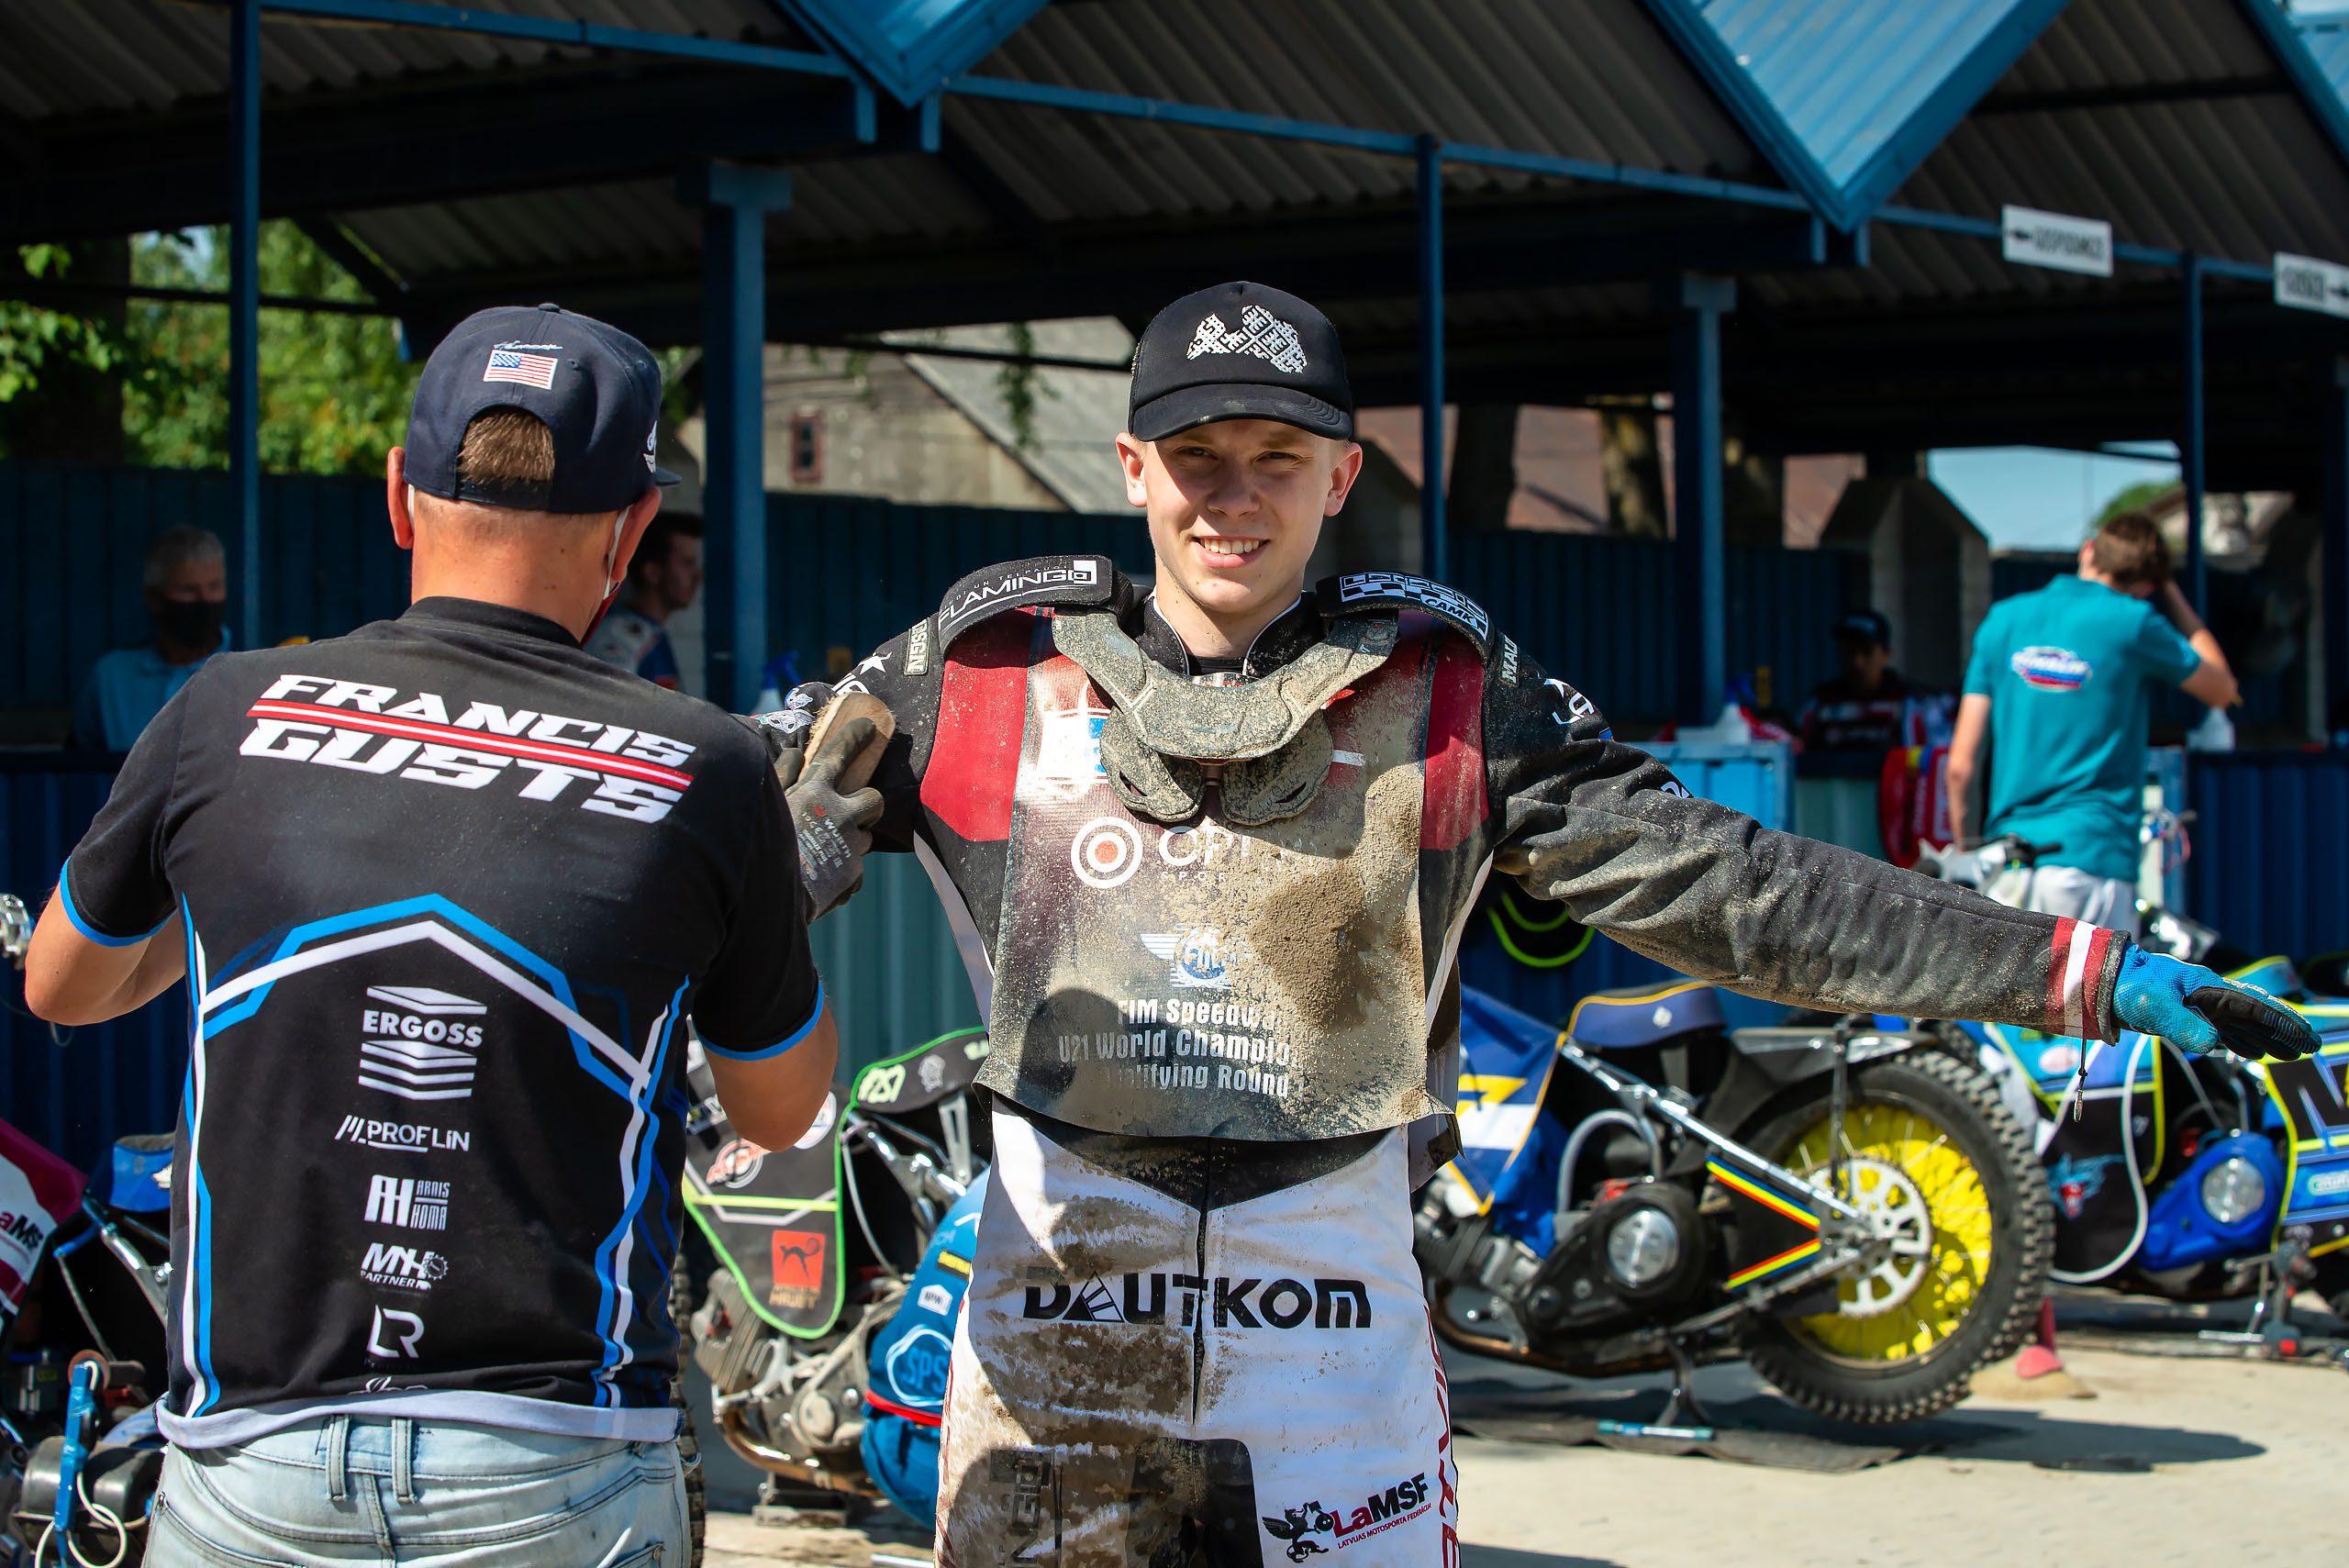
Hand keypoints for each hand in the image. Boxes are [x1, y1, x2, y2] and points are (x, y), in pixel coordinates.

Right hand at [784, 707, 886, 917]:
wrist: (767, 896)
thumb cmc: (757, 845)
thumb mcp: (766, 804)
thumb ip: (781, 777)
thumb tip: (793, 754)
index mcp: (816, 791)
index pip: (840, 755)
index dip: (856, 738)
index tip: (870, 728)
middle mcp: (841, 814)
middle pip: (875, 799)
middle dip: (868, 804)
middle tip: (851, 813)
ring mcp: (851, 846)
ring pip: (865, 838)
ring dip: (851, 842)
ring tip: (821, 855)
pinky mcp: (853, 875)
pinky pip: (853, 871)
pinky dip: (840, 874)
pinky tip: (818, 881)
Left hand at [2111, 946, 2317, 1060]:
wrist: (2100, 981)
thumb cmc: (2127, 987)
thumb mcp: (2155, 1007)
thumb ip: (2185, 1026)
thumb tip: (2214, 1045)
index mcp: (2209, 988)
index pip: (2256, 1008)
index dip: (2283, 1023)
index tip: (2307, 1037)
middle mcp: (2209, 995)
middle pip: (2256, 1015)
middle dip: (2283, 1031)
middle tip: (2311, 1047)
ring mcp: (2198, 1004)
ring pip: (2242, 1023)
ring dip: (2265, 1038)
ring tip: (2289, 1053)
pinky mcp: (2184, 1015)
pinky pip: (2222, 1029)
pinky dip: (2240, 1040)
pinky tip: (2251, 1051)